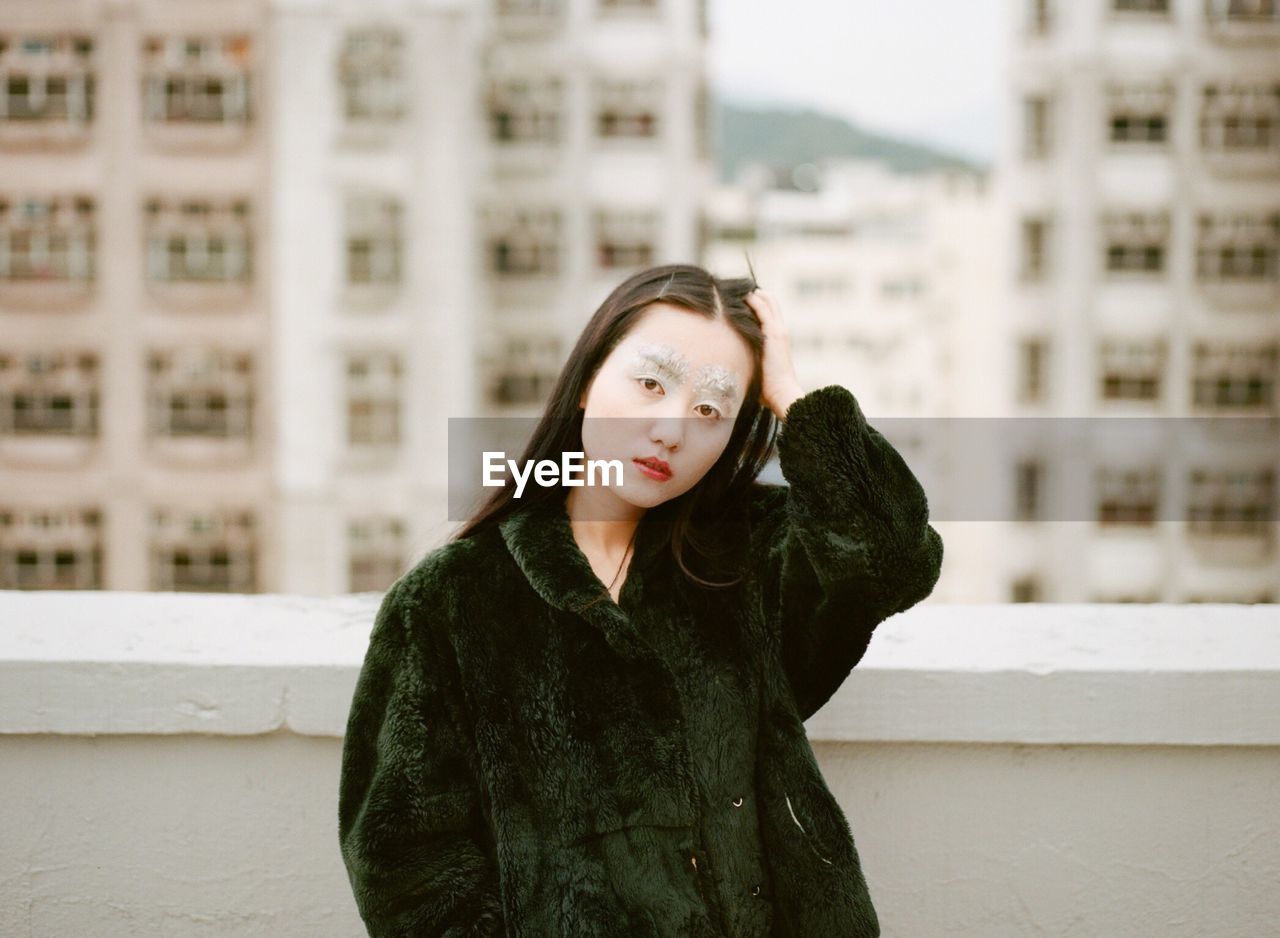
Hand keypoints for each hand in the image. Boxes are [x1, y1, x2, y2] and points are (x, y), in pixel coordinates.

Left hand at [744, 288, 804, 419]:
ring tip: (738, 288)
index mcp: (778, 339)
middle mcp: (780, 331)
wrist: (781, 393)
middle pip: (771, 303)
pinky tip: (743, 295)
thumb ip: (749, 359)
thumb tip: (732, 362)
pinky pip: (763, 310)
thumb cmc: (768, 388)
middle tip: (738, 289)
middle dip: (756, 294)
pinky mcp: (774, 333)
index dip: (758, 303)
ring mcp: (778, 331)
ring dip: (754, 294)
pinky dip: (754, 300)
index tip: (742, 298)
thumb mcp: (758, 368)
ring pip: (768, 302)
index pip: (770, 313)